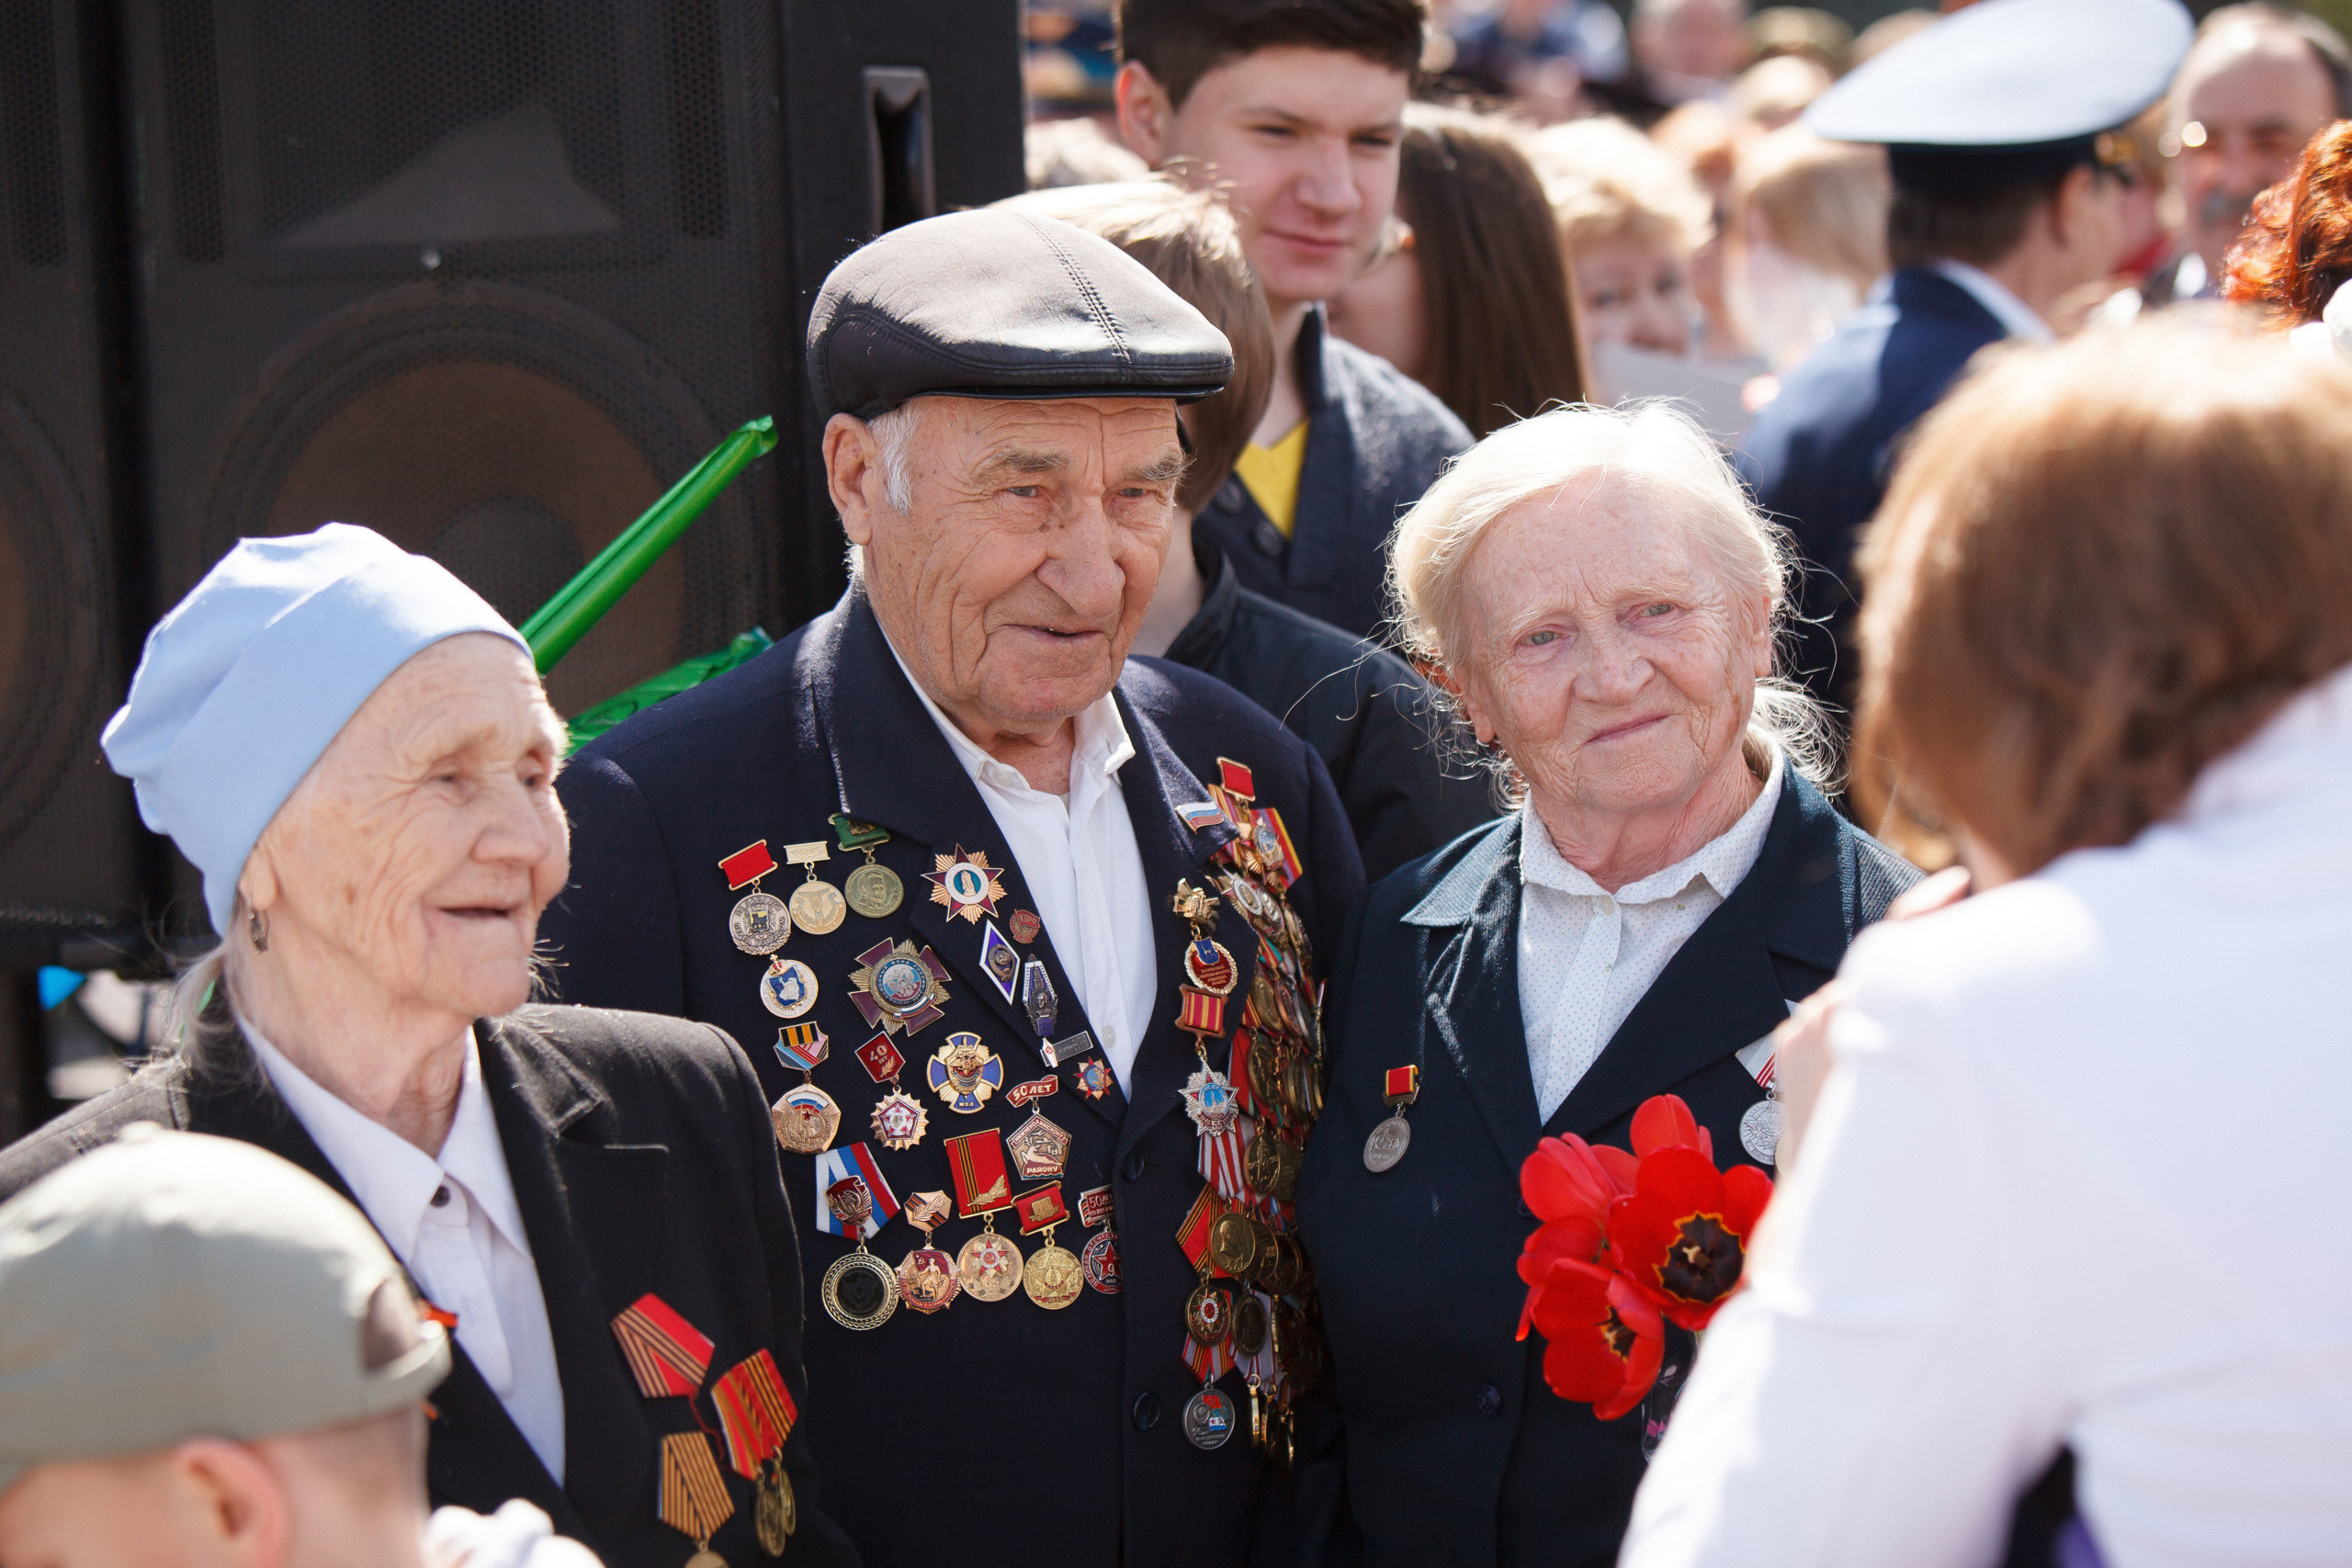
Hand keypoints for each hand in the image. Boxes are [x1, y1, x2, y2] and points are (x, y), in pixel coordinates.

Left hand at [1774, 867, 1972, 1171]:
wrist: (1824, 1203)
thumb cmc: (1889, 1160)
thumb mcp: (1920, 1085)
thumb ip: (1928, 1028)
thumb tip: (1945, 1001)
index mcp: (1867, 1016)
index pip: (1900, 940)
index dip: (1931, 907)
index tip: (1960, 879)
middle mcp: (1828, 1009)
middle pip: (1879, 970)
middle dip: (1914, 967)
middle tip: (1958, 956)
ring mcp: (1801, 1023)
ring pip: (1854, 995)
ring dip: (1880, 1010)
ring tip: (1910, 1055)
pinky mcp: (1786, 1038)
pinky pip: (1827, 1019)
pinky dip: (1853, 1027)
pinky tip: (1868, 1065)